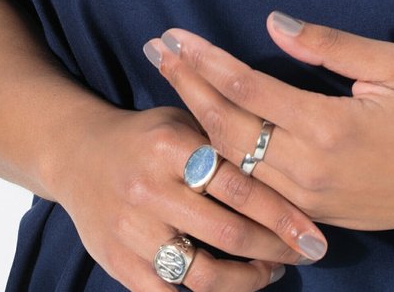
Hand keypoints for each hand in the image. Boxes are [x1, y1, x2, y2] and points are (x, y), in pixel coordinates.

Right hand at [51, 102, 327, 290]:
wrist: (78, 155)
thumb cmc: (149, 136)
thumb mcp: (184, 119)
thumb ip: (226, 138)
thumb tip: (291, 161)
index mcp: (173, 145)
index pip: (239, 186)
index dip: (281, 214)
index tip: (314, 233)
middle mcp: (151, 189)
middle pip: (227, 233)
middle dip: (275, 250)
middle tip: (305, 253)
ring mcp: (132, 230)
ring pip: (202, 274)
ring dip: (247, 281)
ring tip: (271, 272)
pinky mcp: (117, 262)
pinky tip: (232, 288)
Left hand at [145, 14, 393, 232]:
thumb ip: (330, 46)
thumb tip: (274, 23)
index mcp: (328, 127)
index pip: (248, 91)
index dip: (206, 60)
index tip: (175, 35)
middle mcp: (307, 169)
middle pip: (226, 126)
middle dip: (186, 83)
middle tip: (155, 48)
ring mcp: (305, 198)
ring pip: (231, 161)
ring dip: (195, 117)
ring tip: (169, 80)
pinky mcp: (310, 213)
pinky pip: (251, 187)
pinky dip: (220, 156)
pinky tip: (201, 131)